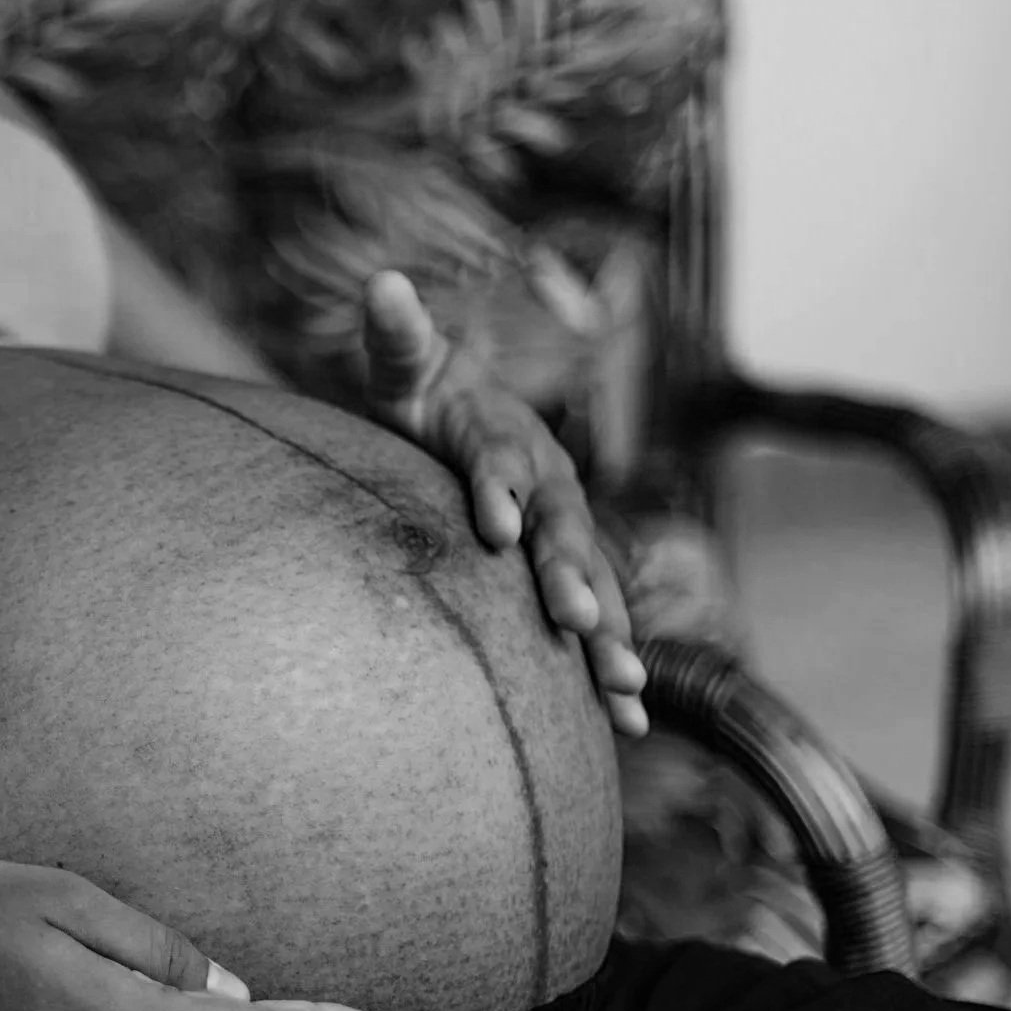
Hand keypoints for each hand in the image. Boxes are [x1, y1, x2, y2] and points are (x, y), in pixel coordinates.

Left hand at [357, 270, 649, 736]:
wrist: (462, 419)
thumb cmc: (424, 395)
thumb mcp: (404, 366)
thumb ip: (396, 336)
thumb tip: (381, 284)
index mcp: (504, 435)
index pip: (501, 461)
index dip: (500, 489)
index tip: (497, 526)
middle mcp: (551, 486)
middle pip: (564, 532)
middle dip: (571, 577)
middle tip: (575, 622)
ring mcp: (565, 534)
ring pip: (594, 586)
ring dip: (610, 638)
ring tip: (622, 691)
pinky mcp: (567, 575)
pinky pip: (596, 625)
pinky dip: (611, 672)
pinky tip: (628, 725)